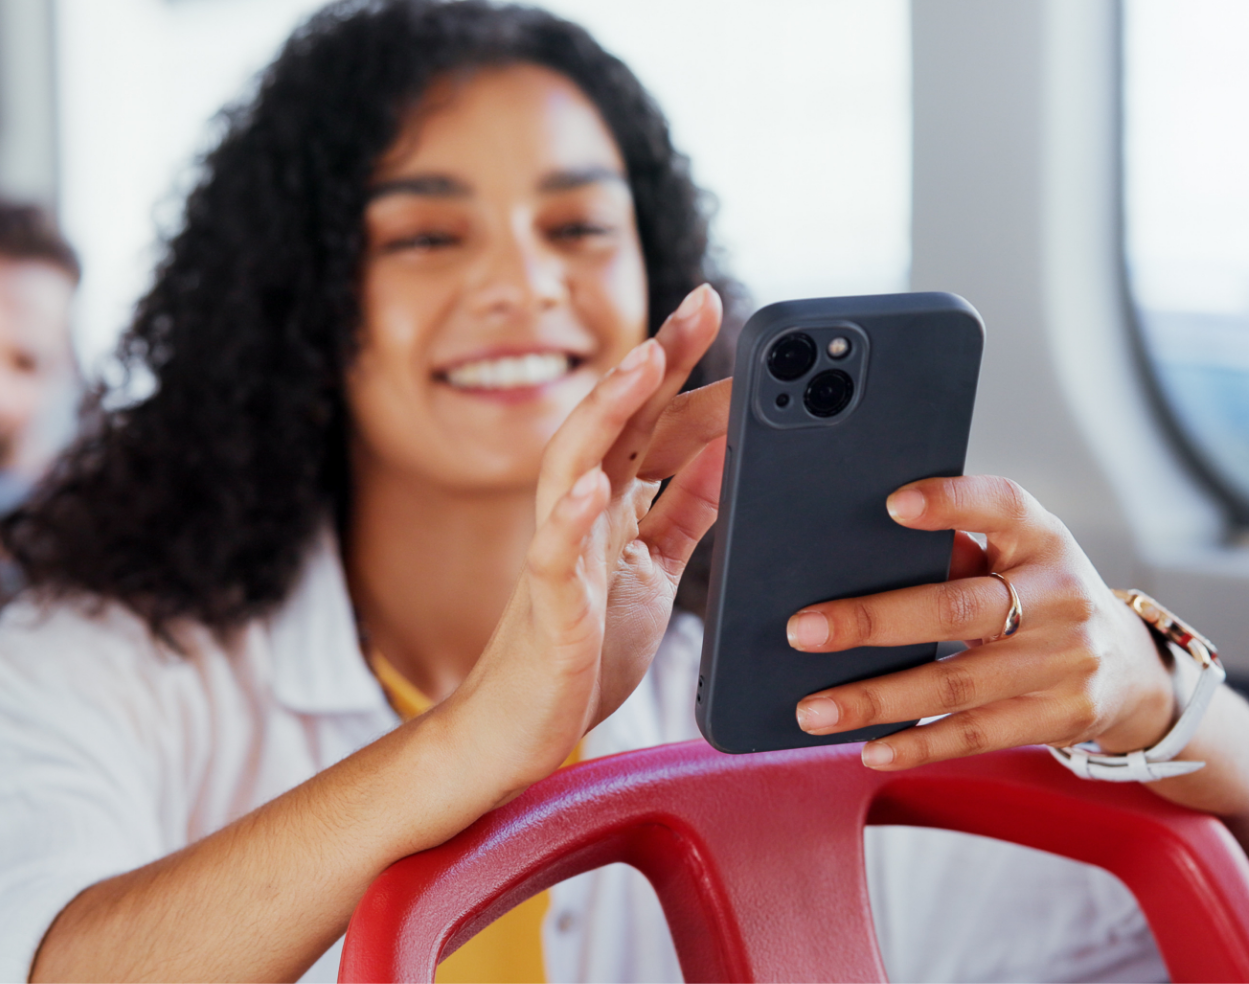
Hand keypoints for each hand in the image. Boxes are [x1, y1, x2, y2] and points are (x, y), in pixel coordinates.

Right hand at [443, 286, 728, 796]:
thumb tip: (731, 450)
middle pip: (615, 422)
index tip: (714, 305)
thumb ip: (686, 510)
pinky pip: (553, 557)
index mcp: (610, 506)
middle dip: (653, 361)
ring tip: (643, 364)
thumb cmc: (581, 651)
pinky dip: (569, 518)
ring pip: (573, 466)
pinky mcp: (549, 611)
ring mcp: (560, 558)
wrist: (518, 733)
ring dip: (607, 413)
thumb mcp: (653, 570)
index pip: (648, 419)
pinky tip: (593, 486)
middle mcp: (579, 516)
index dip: (680, 364)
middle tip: (699, 304)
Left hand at [788, 475, 1177, 770]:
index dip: (949, 502)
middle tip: (803, 631)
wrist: (1129, 668)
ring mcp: (1065, 659)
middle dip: (874, 620)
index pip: (1000, 504)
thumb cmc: (1041, 598)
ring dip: (876, 699)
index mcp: (1041, 536)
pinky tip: (870, 749)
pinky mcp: (1060, 715)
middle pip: (958, 608)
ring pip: (956, 682)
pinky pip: (977, 734)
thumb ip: (956, 552)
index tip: (891, 505)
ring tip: (813, 709)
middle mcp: (1060, 593)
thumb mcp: (1018, 559)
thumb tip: (852, 560)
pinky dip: (919, 744)